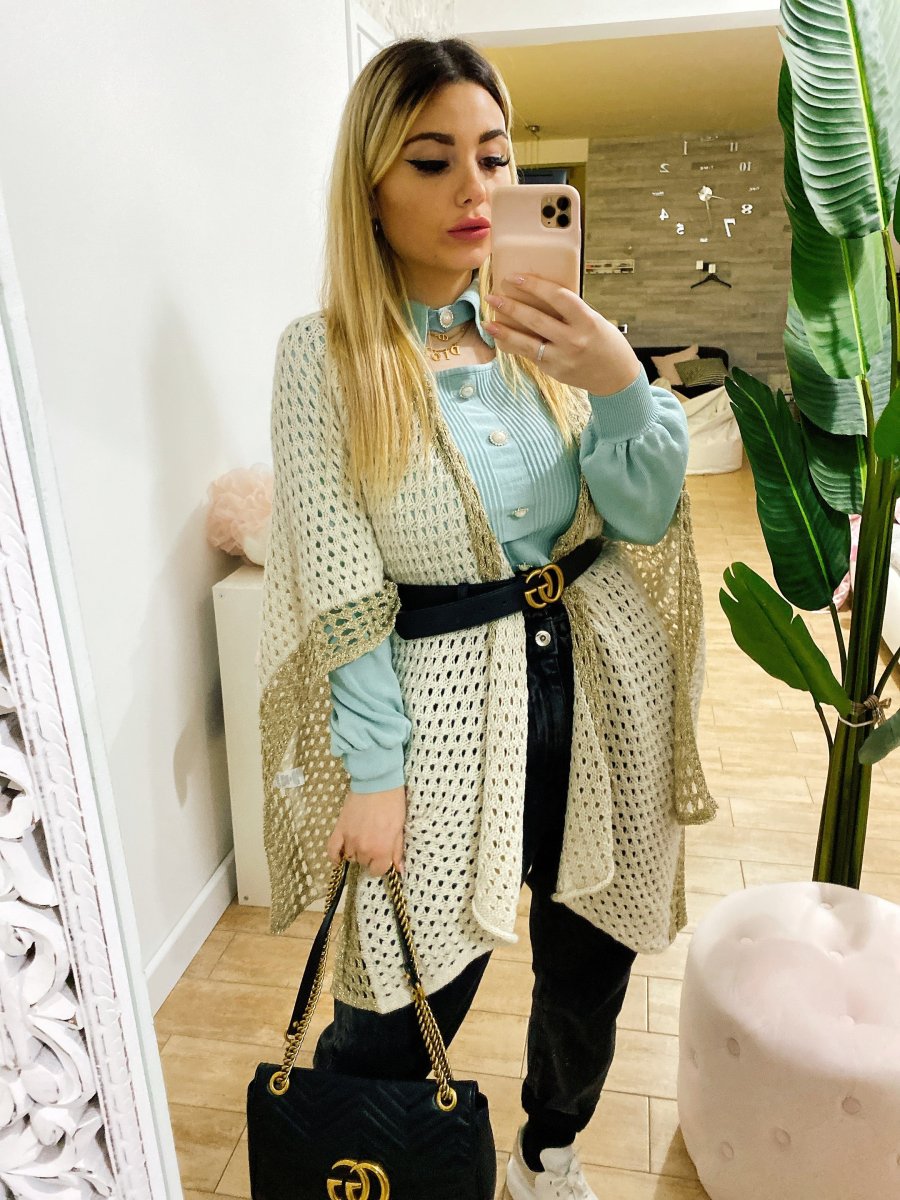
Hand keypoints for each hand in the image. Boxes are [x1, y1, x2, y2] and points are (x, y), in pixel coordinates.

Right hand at [326, 785, 406, 877]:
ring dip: (355, 853)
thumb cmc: (392, 803)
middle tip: (374, 843)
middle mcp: (364, 848)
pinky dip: (334, 856)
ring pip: (349, 856)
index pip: (377, 870)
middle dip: (369, 856)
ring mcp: (349, 839)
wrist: (377, 783)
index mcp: (381, 849)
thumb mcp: (399, 828)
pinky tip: (339, 857)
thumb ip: (397, 851)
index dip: (381, 865)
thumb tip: (399, 870)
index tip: (382, 857)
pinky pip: (332, 850)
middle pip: (363, 863)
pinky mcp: (339, 829)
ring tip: (361, 842)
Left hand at [483, 274, 640, 395]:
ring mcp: (562, 358)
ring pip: (527, 342)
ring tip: (488, 321)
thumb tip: (539, 297)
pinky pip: (529, 356)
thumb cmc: (606, 343)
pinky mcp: (554, 371)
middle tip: (492, 296)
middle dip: (511, 307)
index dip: (535, 285)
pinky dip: (513, 346)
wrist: (616, 377)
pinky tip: (500, 338)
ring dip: (505, 331)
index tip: (516, 277)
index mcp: (587, 320)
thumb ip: (570, 312)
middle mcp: (574, 339)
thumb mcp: (594, 320)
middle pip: (536, 319)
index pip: (558, 297)